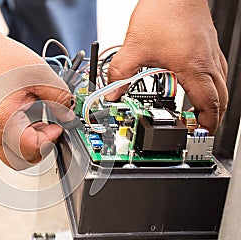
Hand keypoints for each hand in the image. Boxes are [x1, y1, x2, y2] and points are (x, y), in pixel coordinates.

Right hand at [0, 30, 72, 168]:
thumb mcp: (39, 73)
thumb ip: (59, 96)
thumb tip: (69, 114)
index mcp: (3, 120)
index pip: (31, 150)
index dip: (49, 140)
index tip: (57, 125)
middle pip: (20, 161)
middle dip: (40, 148)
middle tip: (49, 127)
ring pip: (12, 154)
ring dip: (30, 143)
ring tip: (37, 118)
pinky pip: (4, 143)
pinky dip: (19, 137)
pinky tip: (25, 115)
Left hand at [107, 0, 227, 133]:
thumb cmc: (163, 11)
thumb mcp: (133, 47)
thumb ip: (119, 73)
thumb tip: (111, 93)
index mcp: (193, 67)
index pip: (208, 105)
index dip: (206, 124)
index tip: (199, 135)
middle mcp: (207, 62)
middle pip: (220, 99)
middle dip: (211, 118)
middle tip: (197, 128)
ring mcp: (211, 54)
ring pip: (220, 86)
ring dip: (211, 103)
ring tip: (195, 113)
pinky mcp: (208, 47)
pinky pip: (216, 73)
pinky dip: (209, 86)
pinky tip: (194, 86)